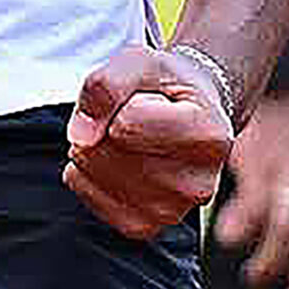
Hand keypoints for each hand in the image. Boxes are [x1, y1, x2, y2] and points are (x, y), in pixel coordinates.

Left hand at [63, 41, 235, 240]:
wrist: (186, 115)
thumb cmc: (163, 85)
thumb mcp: (140, 62)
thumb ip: (107, 85)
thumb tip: (80, 138)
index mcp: (208, 136)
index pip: (126, 124)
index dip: (119, 103)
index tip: (143, 99)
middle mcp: (198, 183)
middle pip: (109, 150)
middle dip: (102, 125)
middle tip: (129, 116)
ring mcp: (173, 212)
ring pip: (97, 174)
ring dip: (93, 147)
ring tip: (123, 138)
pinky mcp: (145, 227)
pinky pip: (91, 197)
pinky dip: (87, 174)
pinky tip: (110, 160)